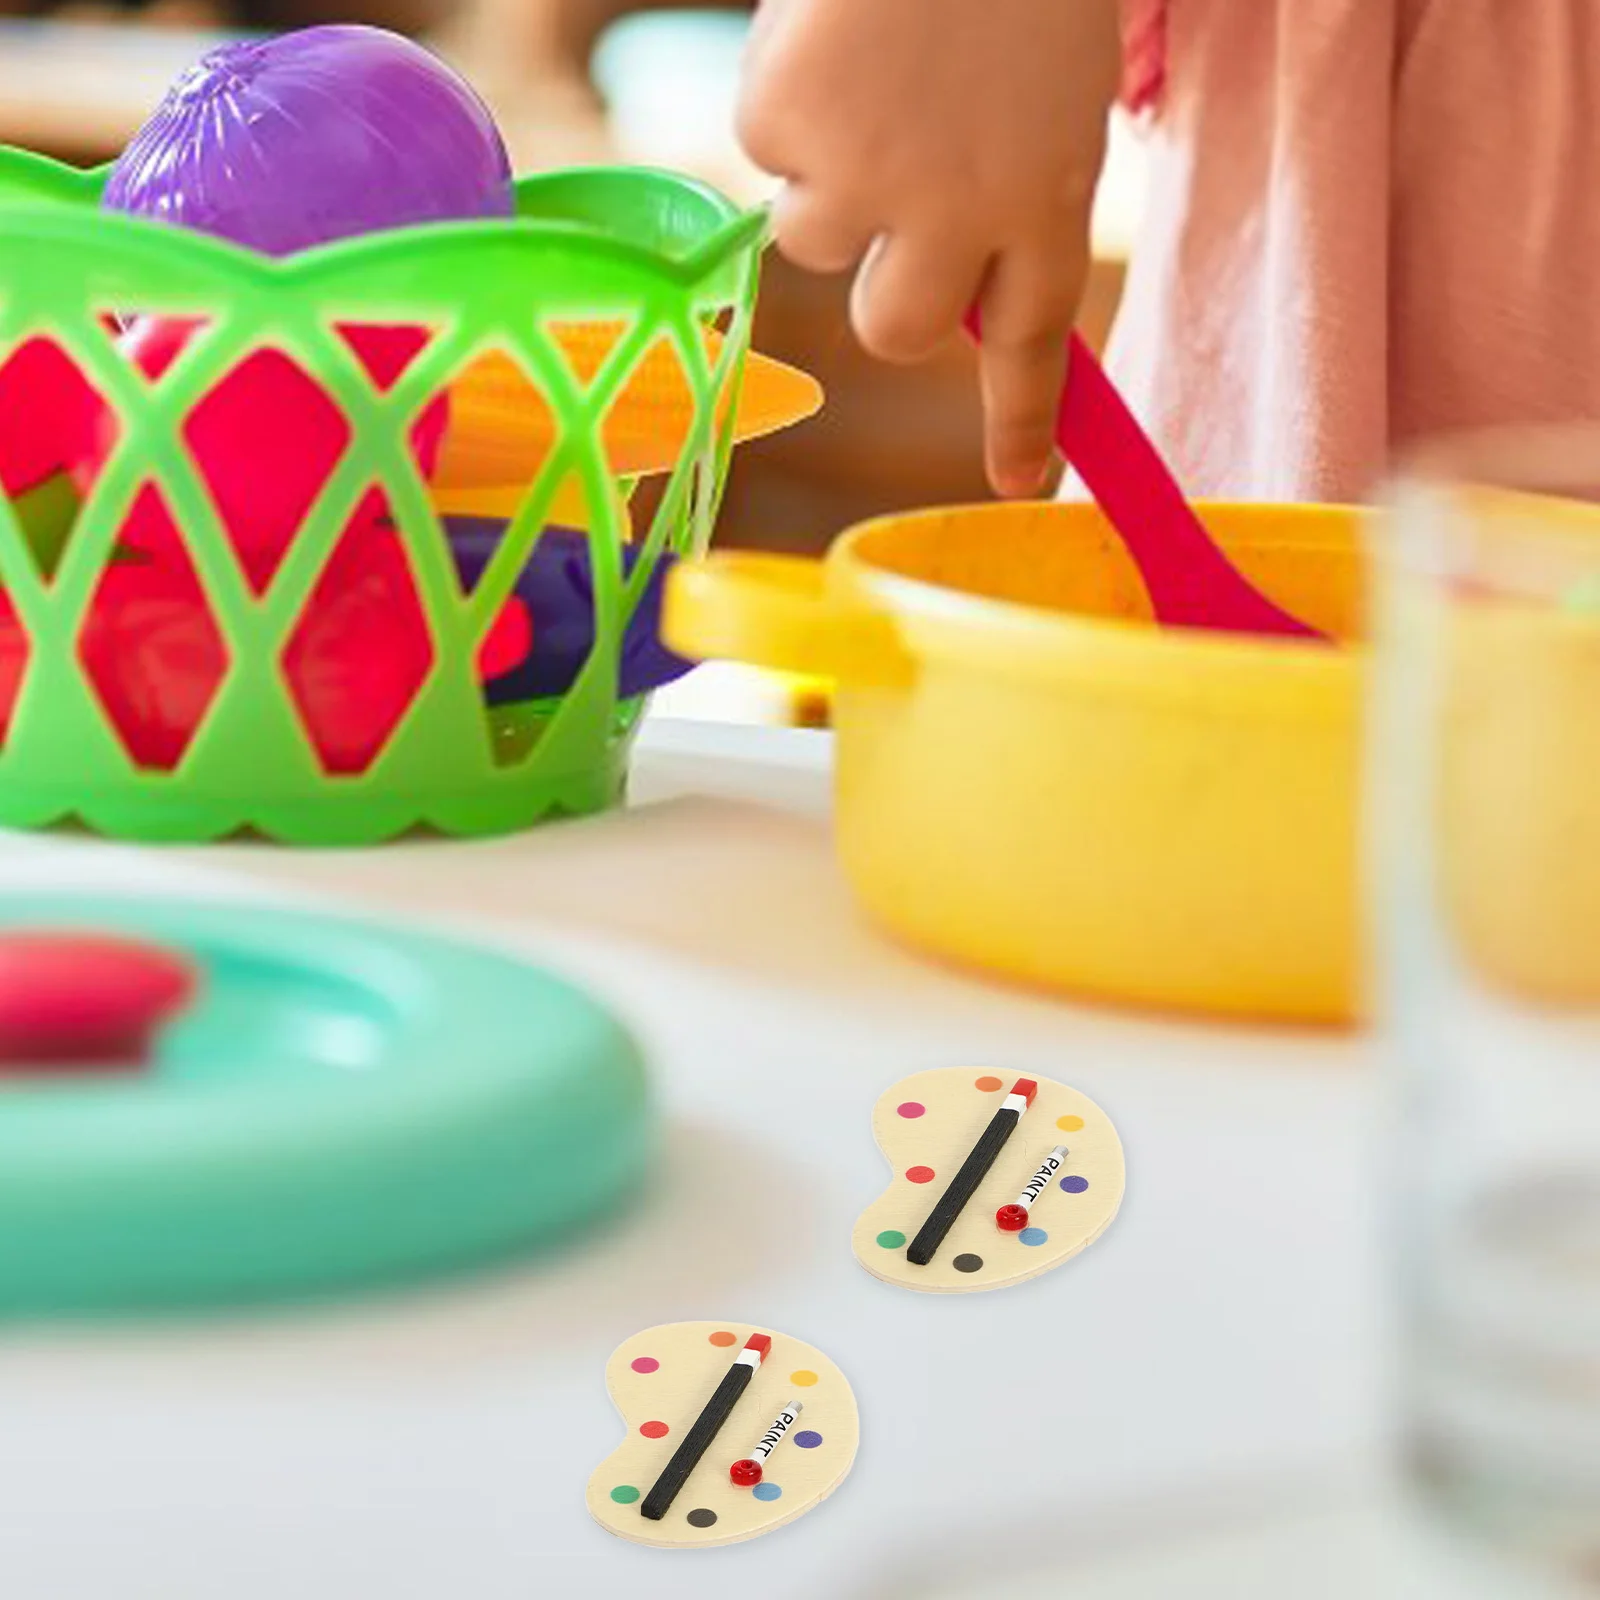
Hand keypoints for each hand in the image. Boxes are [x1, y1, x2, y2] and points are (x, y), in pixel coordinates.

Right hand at [738, 0, 1119, 496]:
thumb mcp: (1053, 94)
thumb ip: (1013, 195)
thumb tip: (949, 285)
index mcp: (1048, 195)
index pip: (1032, 344)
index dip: (1019, 421)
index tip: (1013, 482)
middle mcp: (959, 213)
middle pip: (896, 328)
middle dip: (887, 284)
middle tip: (892, 206)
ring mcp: (867, 174)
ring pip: (814, 241)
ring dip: (828, 173)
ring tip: (868, 73)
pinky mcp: (787, 123)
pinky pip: (765, 150)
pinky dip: (786, 97)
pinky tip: (830, 34)